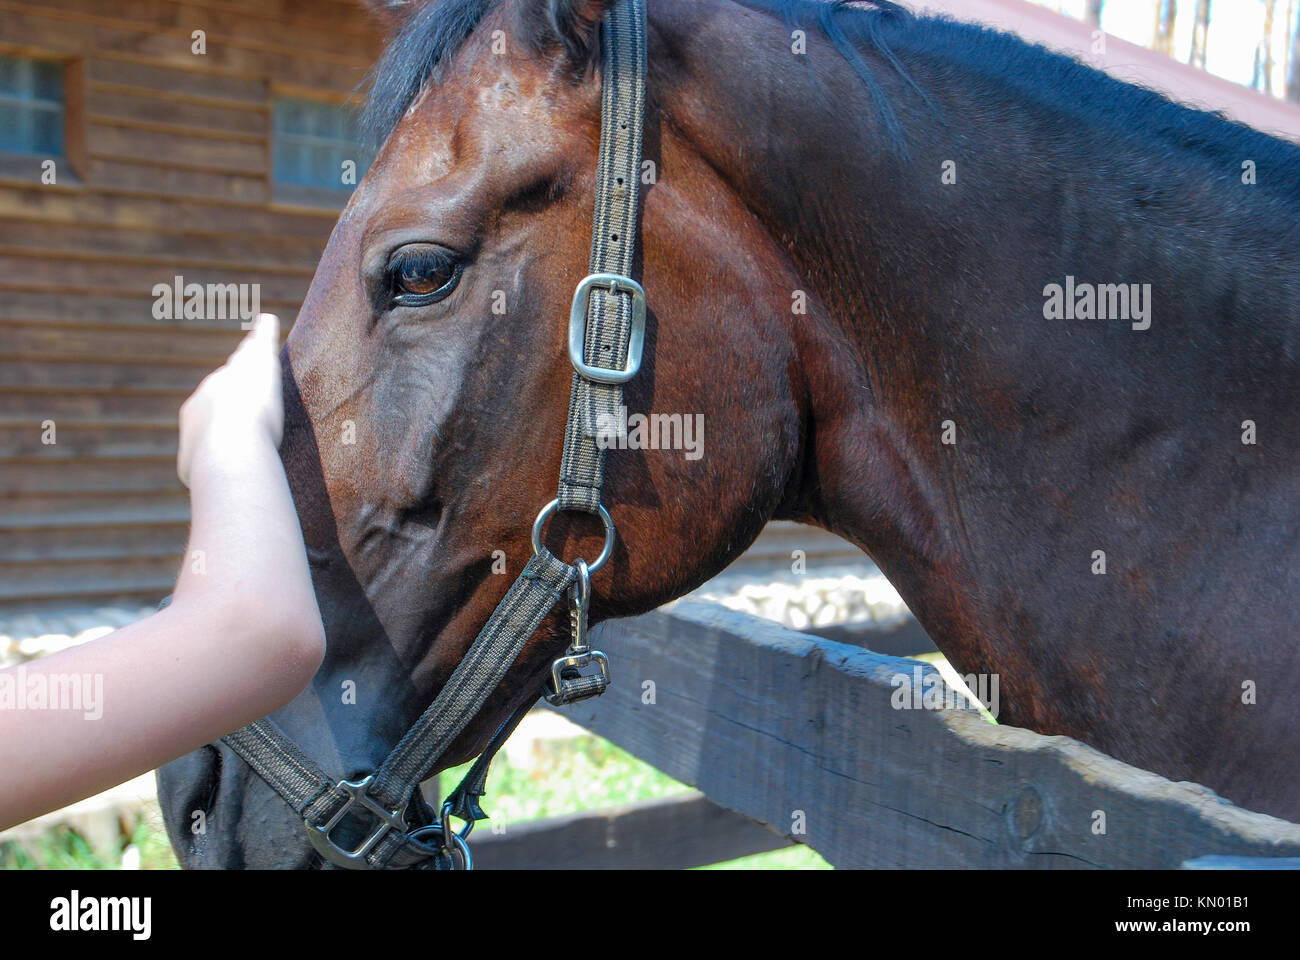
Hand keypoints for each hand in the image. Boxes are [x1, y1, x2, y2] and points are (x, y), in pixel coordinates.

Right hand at [177, 314, 283, 486]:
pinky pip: (262, 342)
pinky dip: (264, 331)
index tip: (237, 428)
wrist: (227, 447)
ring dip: (250, 351)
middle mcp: (211, 389)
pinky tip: (268, 322)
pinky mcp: (257, 362)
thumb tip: (192, 470)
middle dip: (237, 382)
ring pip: (243, 360)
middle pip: (227, 381)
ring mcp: (234, 375)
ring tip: (256, 343)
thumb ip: (194, 468)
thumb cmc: (211, 465)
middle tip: (248, 382)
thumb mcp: (193, 471)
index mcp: (194, 413)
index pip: (213, 410)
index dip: (226, 417)